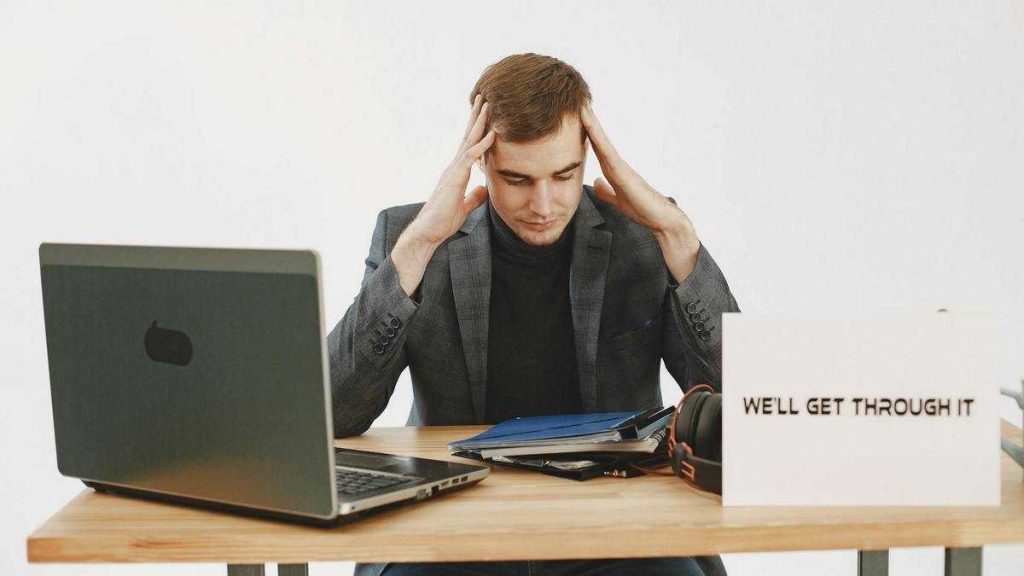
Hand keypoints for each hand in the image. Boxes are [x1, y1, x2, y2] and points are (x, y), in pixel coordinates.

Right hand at [392, 95, 495, 295]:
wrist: (428, 233)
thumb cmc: (442, 221)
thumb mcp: (464, 207)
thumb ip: (474, 197)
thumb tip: (484, 189)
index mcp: (457, 172)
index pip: (469, 145)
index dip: (478, 129)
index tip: (486, 114)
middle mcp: (454, 167)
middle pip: (468, 136)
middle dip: (477, 116)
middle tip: (485, 96)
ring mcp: (453, 171)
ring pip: (468, 141)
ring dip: (479, 122)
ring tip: (487, 104)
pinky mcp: (454, 179)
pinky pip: (470, 158)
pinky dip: (482, 145)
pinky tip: (492, 134)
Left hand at [581, 104, 700, 282]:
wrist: (661, 219)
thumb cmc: (643, 210)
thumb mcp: (617, 200)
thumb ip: (607, 191)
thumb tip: (596, 183)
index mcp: (612, 170)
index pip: (594, 147)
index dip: (584, 131)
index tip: (574, 116)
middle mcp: (615, 164)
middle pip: (597, 137)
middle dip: (587, 119)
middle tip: (575, 99)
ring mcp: (619, 165)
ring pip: (601, 139)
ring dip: (590, 121)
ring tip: (580, 103)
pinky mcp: (622, 172)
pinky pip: (605, 150)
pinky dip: (596, 135)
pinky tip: (587, 123)